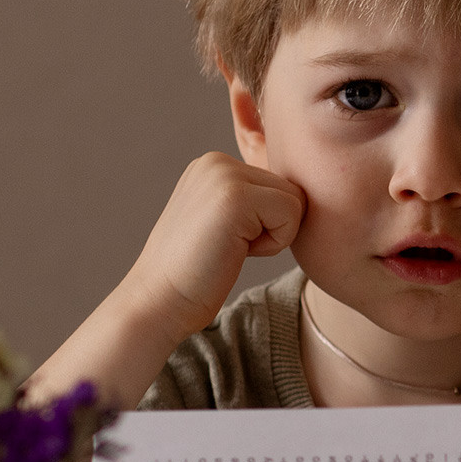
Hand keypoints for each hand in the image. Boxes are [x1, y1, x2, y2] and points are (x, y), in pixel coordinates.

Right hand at [126, 152, 304, 338]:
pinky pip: (291, 214)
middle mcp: (217, 160)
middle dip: (272, 227)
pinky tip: (234, 251)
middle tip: (228, 247)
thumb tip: (301, 192)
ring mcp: (224, 174)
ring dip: (273, 236)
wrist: (159, 301)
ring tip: (230, 248)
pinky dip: (273, 243)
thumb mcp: (223, 222)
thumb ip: (251, 200)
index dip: (265, 224)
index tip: (225, 240)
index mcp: (214, 164)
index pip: (279, 186)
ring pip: (295, 201)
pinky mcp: (236, 196)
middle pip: (291, 190)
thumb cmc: (194, 275)